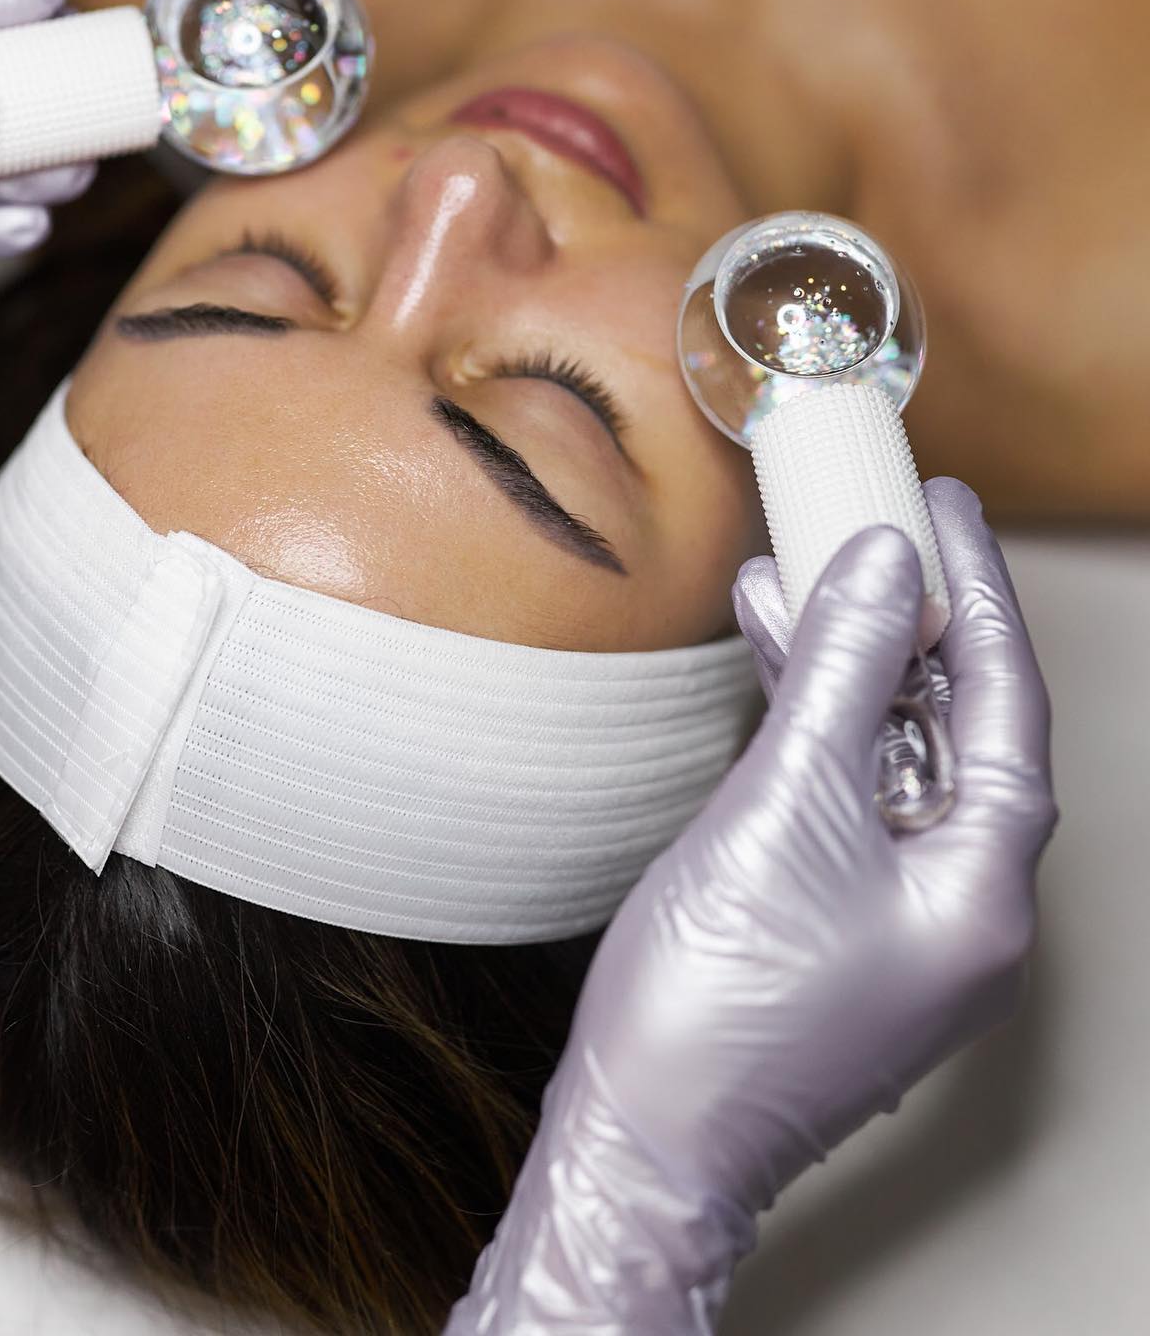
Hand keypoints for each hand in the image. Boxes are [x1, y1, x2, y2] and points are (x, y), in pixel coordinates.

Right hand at [447, 480, 1054, 1332]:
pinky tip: (767, 662)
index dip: (979, 594)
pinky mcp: (833, 920)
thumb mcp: (789, 802)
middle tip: (873, 527)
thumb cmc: (718, 1003)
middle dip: (904, 623)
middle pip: (950, 728)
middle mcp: (959, 905)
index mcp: (982, 890)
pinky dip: (810, 725)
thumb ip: (845, 675)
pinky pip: (842, 796)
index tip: (951, 510)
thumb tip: (886, 570)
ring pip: (887, 757)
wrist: (642, 1138)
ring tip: (790, 576)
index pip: (1004, 706)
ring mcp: (896, 918)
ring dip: (843, 667)